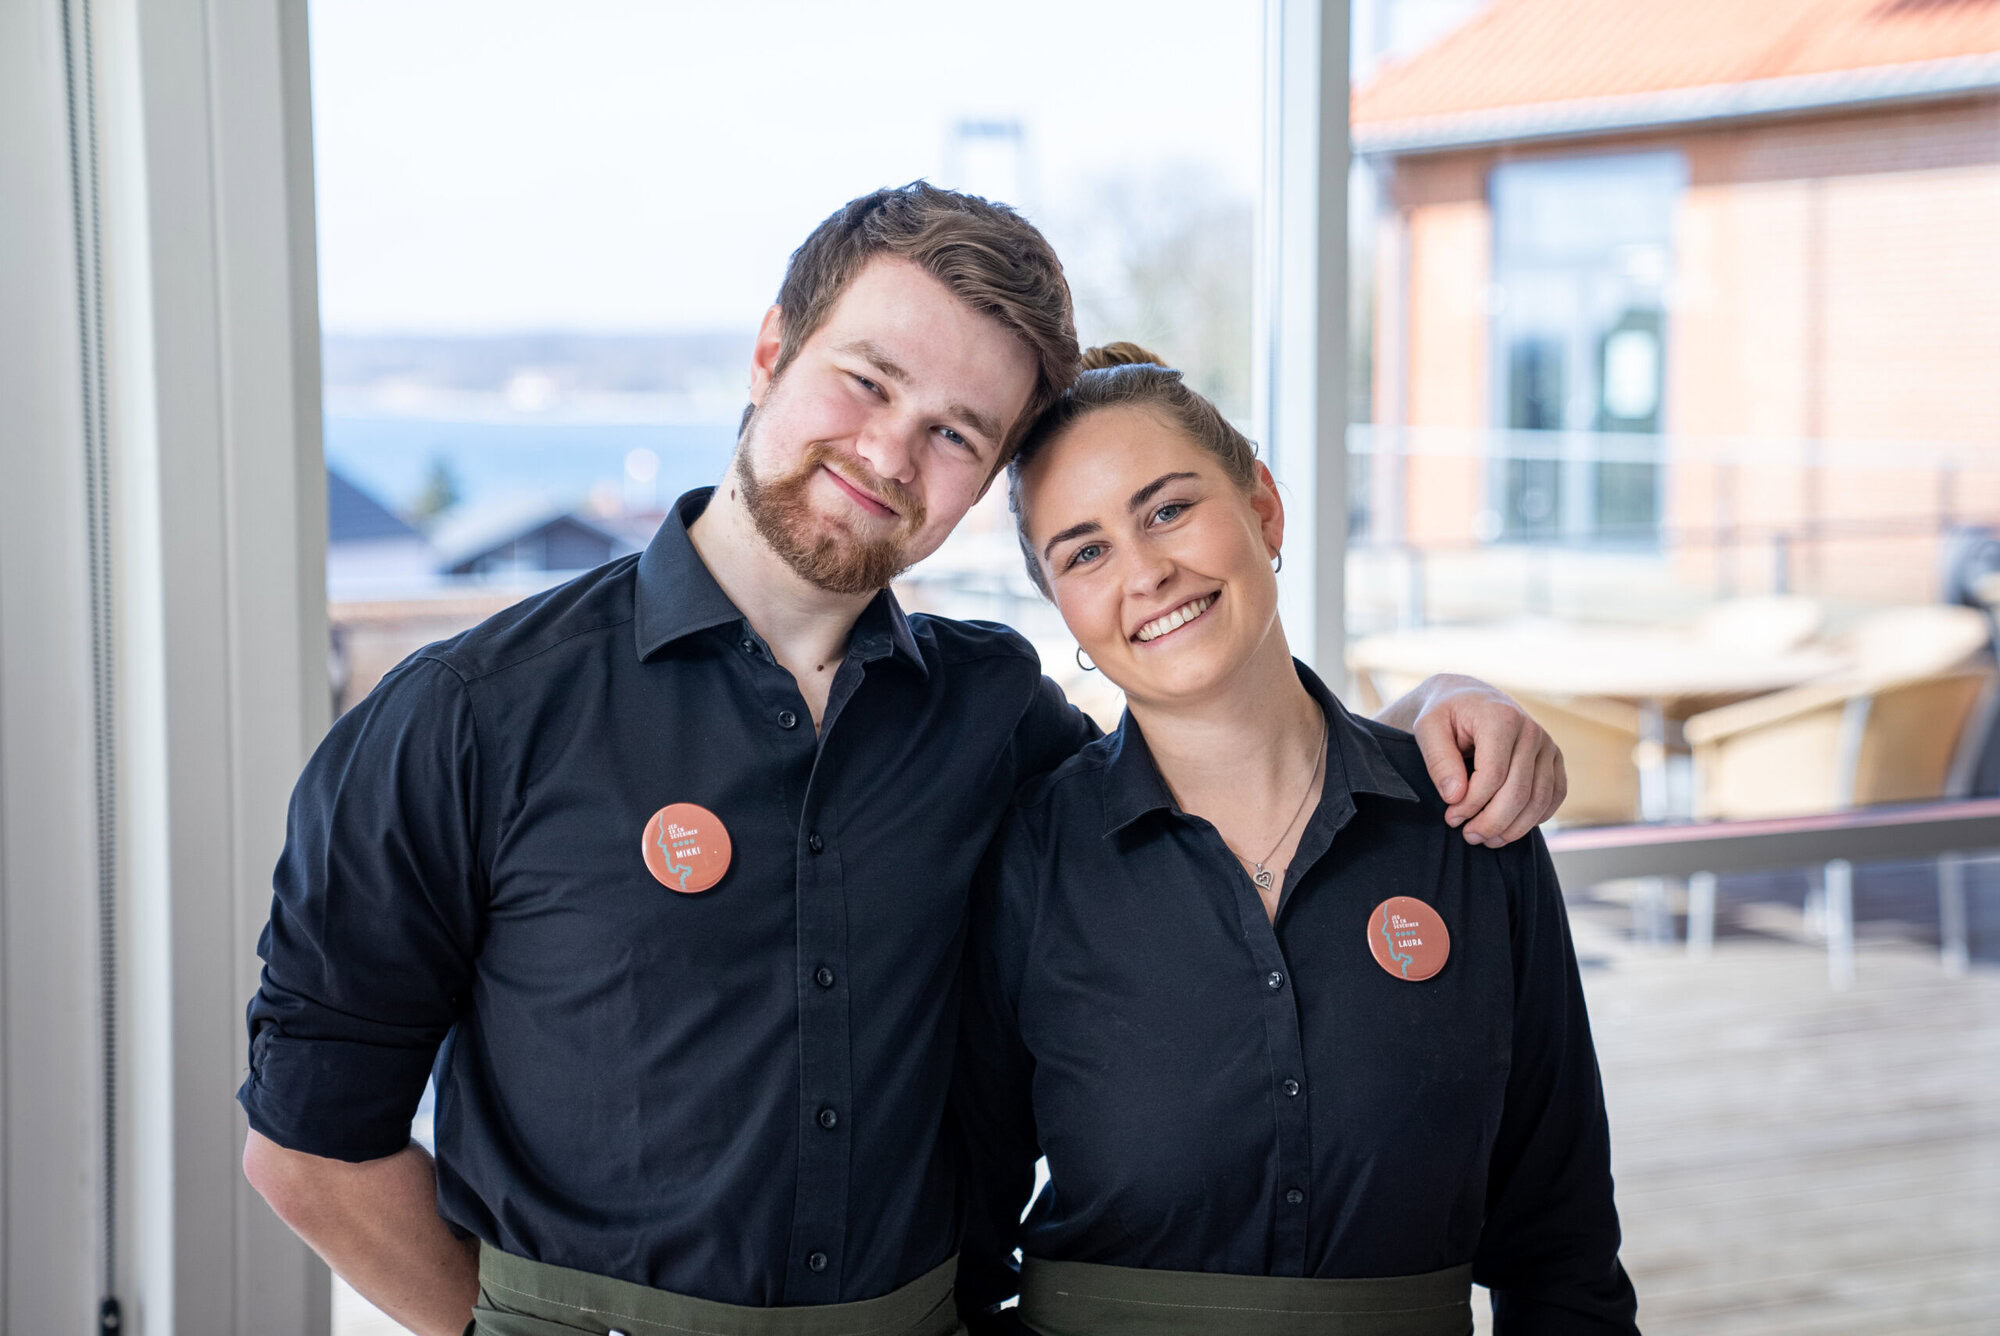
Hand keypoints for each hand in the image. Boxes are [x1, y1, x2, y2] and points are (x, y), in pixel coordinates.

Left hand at [1396, 674, 1566, 845]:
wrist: (1469, 698)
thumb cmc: (1446, 715)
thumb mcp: (1428, 728)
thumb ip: (1438, 760)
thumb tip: (1455, 796)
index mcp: (1501, 718)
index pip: (1493, 776)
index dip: (1471, 804)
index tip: (1451, 817)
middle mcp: (1531, 730)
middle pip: (1519, 792)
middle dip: (1491, 823)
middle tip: (1468, 836)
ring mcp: (1547, 745)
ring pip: (1539, 800)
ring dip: (1513, 828)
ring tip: (1486, 838)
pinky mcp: (1555, 758)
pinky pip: (1554, 797)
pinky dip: (1534, 819)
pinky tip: (1509, 827)